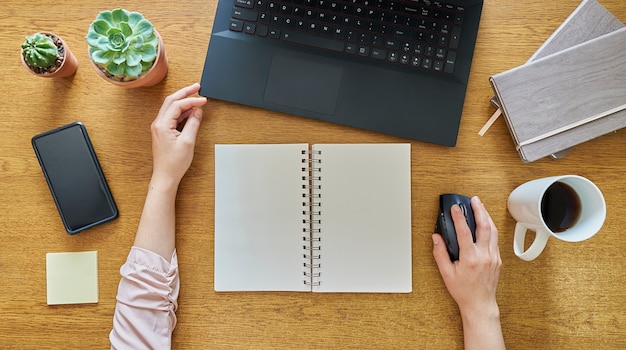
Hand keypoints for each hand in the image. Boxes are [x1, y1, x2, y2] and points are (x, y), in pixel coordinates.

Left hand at [150, 83, 207, 186]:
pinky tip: (190, 111)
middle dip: (184, 93)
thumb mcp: (188, 142)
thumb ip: (193, 124)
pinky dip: (181, 111)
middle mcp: (158, 123)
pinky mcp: (162, 131)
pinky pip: (172, 116)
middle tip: (197, 87)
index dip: (191, 100)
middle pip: (171, 101)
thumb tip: (197, 112)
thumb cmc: (174, 163)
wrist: (165, 176)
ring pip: (171, 107)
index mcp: (162, 125)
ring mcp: (159, 127)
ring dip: (183, 101)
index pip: (177, 105)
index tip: (203, 100)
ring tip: (195, 97)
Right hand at [432, 196, 501, 315]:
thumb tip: (436, 238)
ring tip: (481, 207)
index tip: (455, 208)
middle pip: (484, 226)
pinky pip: (495, 239)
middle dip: (479, 210)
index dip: (459, 217)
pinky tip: (486, 223)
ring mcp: (493, 257)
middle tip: (474, 200)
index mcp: (470, 258)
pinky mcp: (498, 259)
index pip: (464, 231)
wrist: (480, 304)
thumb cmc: (463, 291)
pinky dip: (491, 228)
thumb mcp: (446, 273)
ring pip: (493, 231)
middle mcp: (484, 256)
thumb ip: (440, 253)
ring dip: (487, 216)